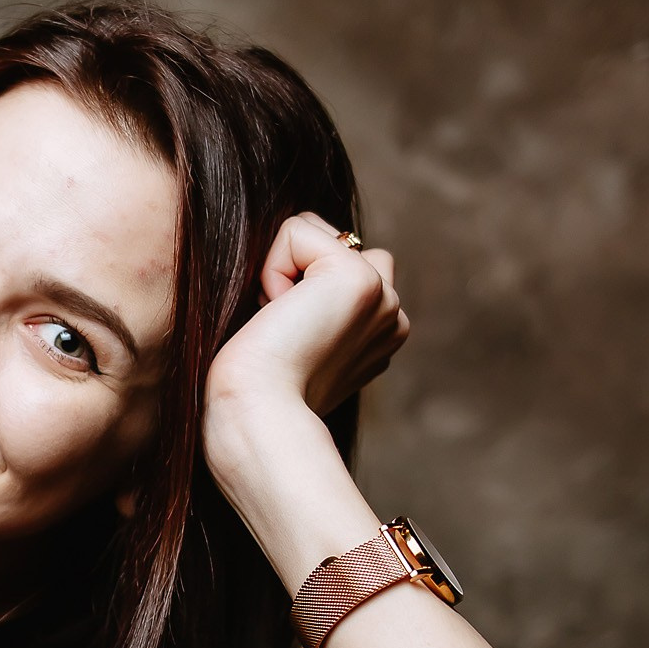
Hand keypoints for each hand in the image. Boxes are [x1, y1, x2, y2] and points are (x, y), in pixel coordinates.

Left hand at [202, 212, 408, 454]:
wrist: (256, 416)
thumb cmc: (255, 394)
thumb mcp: (293, 348)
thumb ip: (313, 310)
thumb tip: (290, 282)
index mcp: (381, 337)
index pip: (341, 271)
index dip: (296, 294)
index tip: (287, 346)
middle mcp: (392, 316)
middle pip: (334, 245)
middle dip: (294, 275)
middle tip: (283, 335)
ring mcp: (383, 297)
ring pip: (317, 235)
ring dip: (283, 271)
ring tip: (282, 326)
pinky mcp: (357, 278)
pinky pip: (297, 231)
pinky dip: (271, 266)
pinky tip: (277, 315)